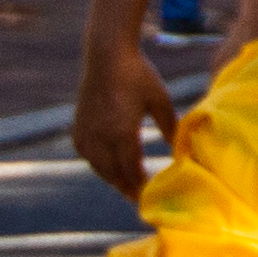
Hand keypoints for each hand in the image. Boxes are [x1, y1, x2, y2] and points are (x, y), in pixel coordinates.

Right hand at [72, 36, 178, 196]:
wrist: (107, 57)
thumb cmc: (139, 76)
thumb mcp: (161, 100)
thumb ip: (171, 127)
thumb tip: (179, 149)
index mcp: (122, 132)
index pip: (131, 170)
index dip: (140, 186)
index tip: (151, 197)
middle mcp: (100, 137)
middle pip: (113, 174)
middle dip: (126, 188)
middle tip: (139, 199)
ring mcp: (86, 133)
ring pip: (98, 167)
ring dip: (112, 179)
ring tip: (126, 187)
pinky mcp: (78, 128)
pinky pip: (87, 156)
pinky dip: (99, 165)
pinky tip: (108, 167)